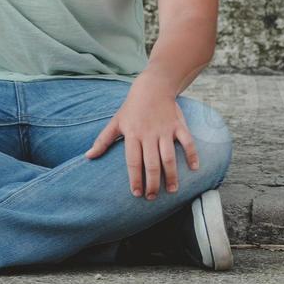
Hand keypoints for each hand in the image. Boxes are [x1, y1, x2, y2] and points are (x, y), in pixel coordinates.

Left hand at [83, 76, 200, 199]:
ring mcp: (165, 130)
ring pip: (169, 156)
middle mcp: (149, 134)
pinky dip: (192, 155)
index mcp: (133, 135)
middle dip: (153, 183)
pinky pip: (187, 141)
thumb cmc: (132, 106)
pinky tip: (194, 169)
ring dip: (172, 175)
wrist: (153, 86)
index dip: (135, 179)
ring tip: (172, 190)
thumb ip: (103, 140)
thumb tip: (88, 156)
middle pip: (152, 164)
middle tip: (152, 197)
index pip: (133, 162)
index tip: (136, 194)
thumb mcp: (116, 121)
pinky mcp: (179, 125)